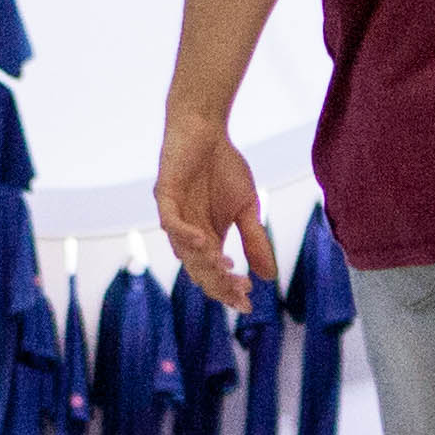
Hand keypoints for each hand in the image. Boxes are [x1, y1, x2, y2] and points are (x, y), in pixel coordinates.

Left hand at [158, 103, 282, 310]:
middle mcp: (188, 234)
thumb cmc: (224, 167)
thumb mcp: (247, 208)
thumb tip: (269, 276)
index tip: (248, 304)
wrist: (206, 130)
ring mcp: (175, 217)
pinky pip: (171, 223)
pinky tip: (203, 242)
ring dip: (205, 262)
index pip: (215, 275)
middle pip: (200, 270)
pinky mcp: (165, 196)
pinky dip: (185, 235)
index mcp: (207, 240)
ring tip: (227, 268)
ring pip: (184, 251)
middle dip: (220, 282)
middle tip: (241, 288)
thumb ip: (254, 241)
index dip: (229, 291)